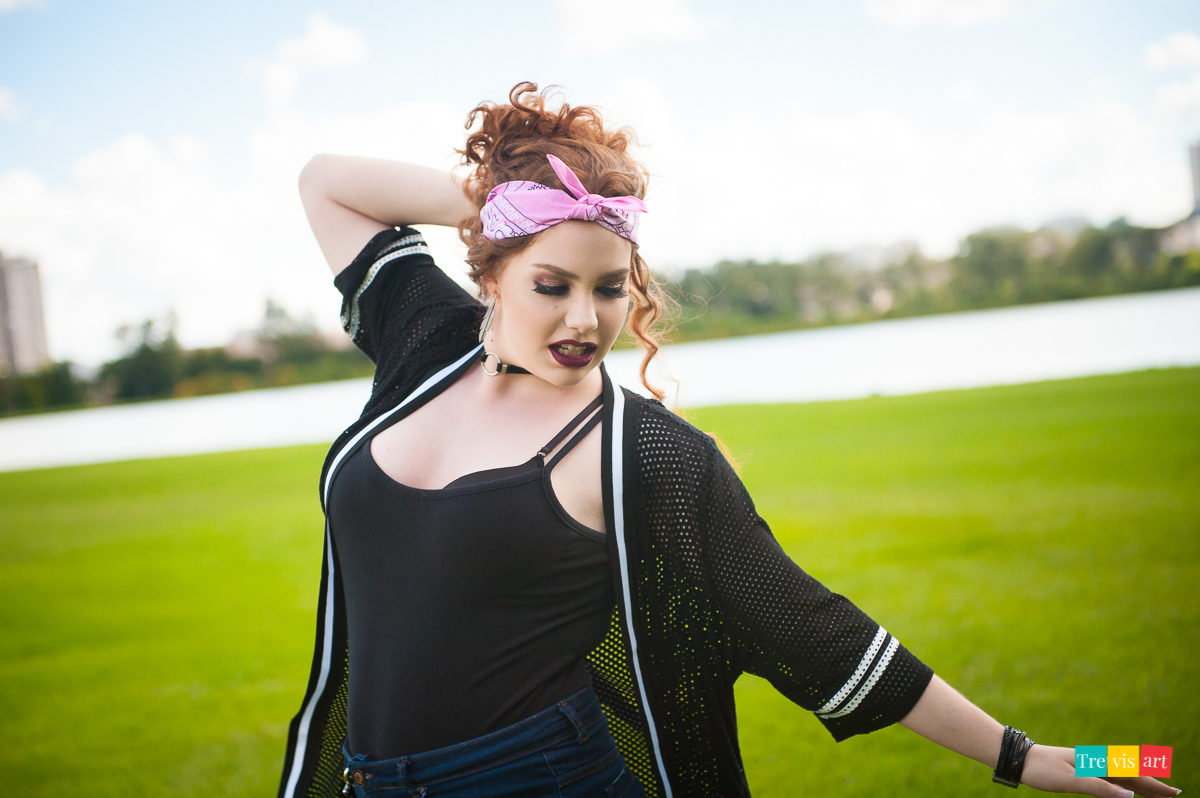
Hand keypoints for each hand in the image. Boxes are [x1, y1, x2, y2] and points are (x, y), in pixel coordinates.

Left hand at [1020, 744, 1179, 797]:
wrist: (1018, 758)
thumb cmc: (1042, 769)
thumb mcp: (1070, 781)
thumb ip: (1099, 787)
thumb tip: (1129, 795)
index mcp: (1096, 763)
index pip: (1132, 775)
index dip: (1154, 785)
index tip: (1173, 792)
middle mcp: (1095, 762)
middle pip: (1131, 774)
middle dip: (1153, 785)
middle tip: (1174, 795)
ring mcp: (1088, 766)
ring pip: (1121, 777)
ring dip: (1140, 786)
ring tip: (1157, 794)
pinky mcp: (1080, 771)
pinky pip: (1109, 779)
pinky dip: (1124, 786)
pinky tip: (1127, 790)